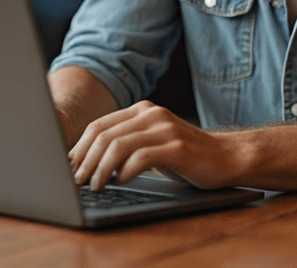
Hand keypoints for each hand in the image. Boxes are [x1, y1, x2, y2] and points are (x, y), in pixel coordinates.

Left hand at [69, 101, 240, 190]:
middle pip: (104, 134)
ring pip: (119, 145)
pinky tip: (120, 181)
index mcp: (141, 110)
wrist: (226, 157)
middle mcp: (151, 114)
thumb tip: (86, 162)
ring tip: (96, 186)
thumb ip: (125, 144)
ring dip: (101, 169)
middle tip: (78, 181)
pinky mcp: (177, 146)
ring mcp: (165, 128)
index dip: (80, 147)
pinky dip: (125, 171)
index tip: (69, 167)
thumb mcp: (150, 144)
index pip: (98, 125)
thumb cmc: (185, 155)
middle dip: (86, 160)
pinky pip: (141, 157)